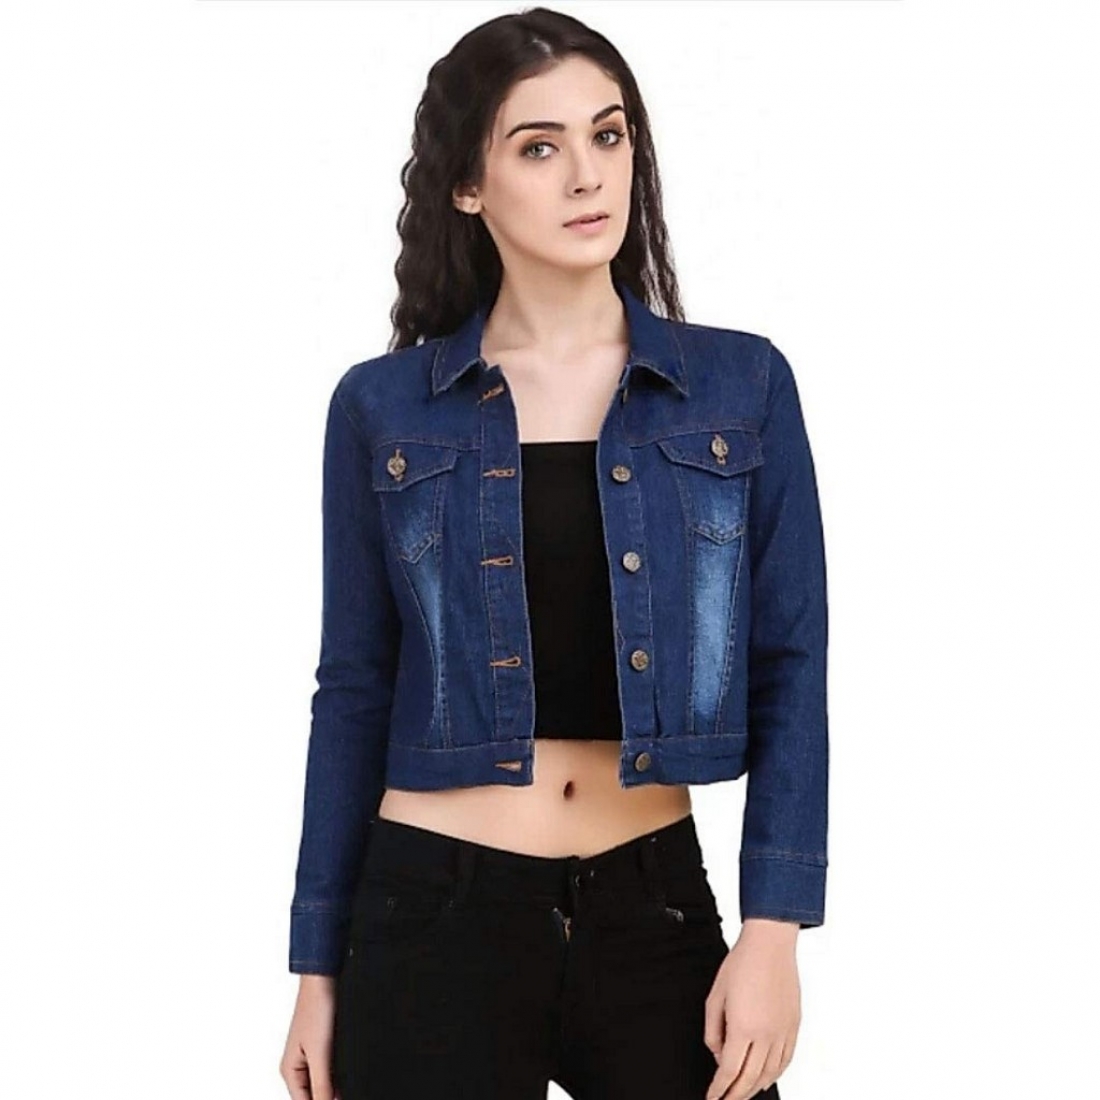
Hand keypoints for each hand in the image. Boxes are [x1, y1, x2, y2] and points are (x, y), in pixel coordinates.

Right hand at [280, 975, 338, 1099]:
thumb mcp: (320, 1054)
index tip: (339, 1099)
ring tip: (348, 1086)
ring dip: (334, 1089)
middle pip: (313, 1096)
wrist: (323, 977)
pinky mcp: (324, 1047)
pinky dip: (339, 1077)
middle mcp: (298, 1067)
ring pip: (323, 1086)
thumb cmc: (316, 1008)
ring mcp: (311, 1057)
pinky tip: (349, 1077)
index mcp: (290, 1072)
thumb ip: (322, 1085)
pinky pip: (331, 1071)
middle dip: (330, 1097)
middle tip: (343, 1092)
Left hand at [703, 919, 800, 1098]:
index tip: (712, 1097)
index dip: (719, 1090)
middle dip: (735, 1096)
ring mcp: (783, 1032)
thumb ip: (713, 1030)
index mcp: (743, 1027)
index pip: (729, 1071)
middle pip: (750, 1079)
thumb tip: (717, 1054)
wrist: (770, 945)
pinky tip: (766, 1078)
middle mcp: (765, 1034)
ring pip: (770, 1074)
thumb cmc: (742, 964)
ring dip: (754, 1089)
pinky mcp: (794, 1027)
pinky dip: (774, 1075)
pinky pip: (785, 1061)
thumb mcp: (716, 996)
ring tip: (741, 1094)